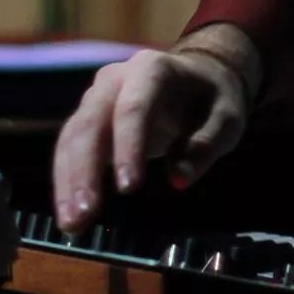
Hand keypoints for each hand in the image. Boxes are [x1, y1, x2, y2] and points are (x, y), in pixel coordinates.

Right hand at [51, 25, 259, 233]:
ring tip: (71, 224)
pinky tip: (70, 214)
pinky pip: (70, 148)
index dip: (127, 147)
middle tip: (83, 215)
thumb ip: (206, 144)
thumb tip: (178, 180)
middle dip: (84, 171)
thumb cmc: (212, 97)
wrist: (197, 74)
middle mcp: (115, 79)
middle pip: (91, 123)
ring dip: (68, 182)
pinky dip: (67, 181)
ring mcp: (97, 97)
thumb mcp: (227, 117)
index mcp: (152, 70)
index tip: (127, 189)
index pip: (133, 108)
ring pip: (72, 137)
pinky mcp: (89, 119)